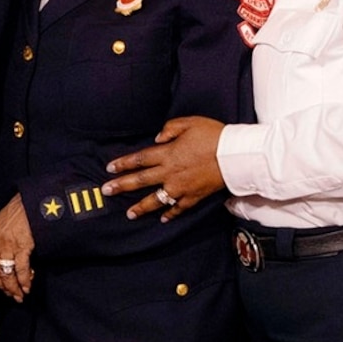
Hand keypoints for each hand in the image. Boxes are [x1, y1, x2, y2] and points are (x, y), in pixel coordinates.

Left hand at [0, 194, 36, 299]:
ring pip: (6, 273)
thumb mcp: (2, 221)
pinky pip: (20, 269)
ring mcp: (9, 244)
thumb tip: (4, 255)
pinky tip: (27, 287)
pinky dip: (23, 281)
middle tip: (9, 295)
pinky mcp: (23, 246)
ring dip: (12, 288)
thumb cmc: (21, 209)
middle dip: (1, 286)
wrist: (34, 200)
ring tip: (19, 295)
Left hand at [103, 115, 226, 219]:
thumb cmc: (214, 135)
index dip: (123, 163)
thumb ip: (170, 129)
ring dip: (141, 207)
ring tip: (129, 214)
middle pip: (141, 181)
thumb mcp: (190, 123)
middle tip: (106, 191)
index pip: (139, 159)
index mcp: (168, 154)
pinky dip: (170, 214)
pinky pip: (179, 208)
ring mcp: (182, 187)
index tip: (109, 168)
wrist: (236, 155)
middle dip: (121, 186)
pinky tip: (163, 218)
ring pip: (156, 200)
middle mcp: (170, 173)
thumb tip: (156, 139)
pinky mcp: (194, 196)